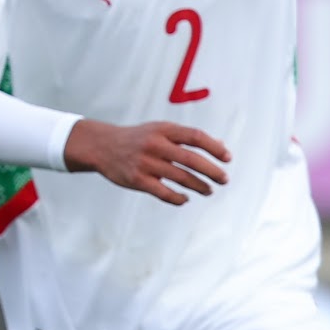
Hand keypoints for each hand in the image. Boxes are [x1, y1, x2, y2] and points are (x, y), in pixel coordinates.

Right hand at [64, 119, 230, 206]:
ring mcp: (145, 163)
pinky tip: (185, 199)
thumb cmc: (138, 138)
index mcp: (163, 130)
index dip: (214, 148)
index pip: (196, 137)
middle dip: (212, 171)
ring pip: (180, 178)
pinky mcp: (137, 180)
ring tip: (209, 191)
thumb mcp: (160, 130)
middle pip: (191, 159)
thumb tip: (220, 145)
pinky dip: (178, 198)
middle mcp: (155, 145)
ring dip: (199, 186)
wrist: (102, 146)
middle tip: (224, 179)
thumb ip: (187, 137)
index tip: (228, 158)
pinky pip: (163, 193)